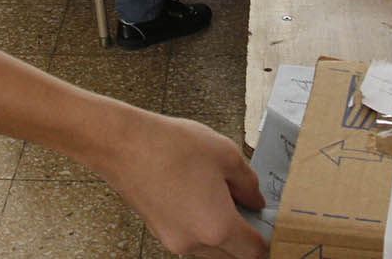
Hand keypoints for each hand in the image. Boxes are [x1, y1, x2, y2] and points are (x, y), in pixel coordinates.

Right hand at [97, 111, 266, 257]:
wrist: (123, 144)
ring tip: (222, 198)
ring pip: (210, 249)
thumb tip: (256, 200)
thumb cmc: (170, 147)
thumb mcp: (225, 155)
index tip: (268, 224)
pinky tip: (199, 197)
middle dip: (244, 238)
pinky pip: (189, 238)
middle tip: (248, 209)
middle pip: (232, 256)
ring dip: (221, 234)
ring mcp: (173, 239)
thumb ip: (248, 184)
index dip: (266, 238)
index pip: (253, 251)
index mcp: (218, 227)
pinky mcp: (158, 231)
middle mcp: (195, 242)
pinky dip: (200, 227)